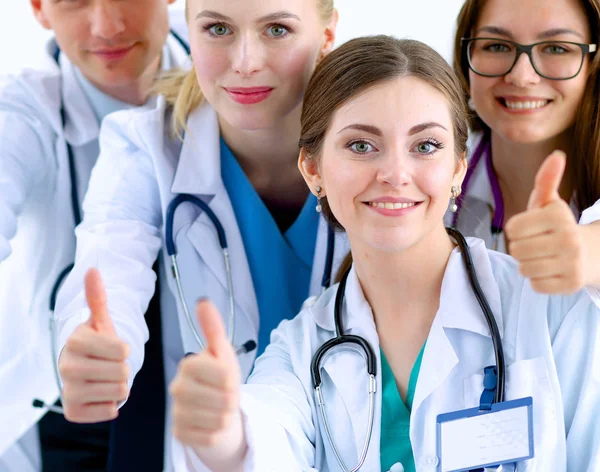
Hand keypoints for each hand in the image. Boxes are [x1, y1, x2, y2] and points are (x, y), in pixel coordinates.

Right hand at [59, 268, 129, 421]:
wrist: (84, 369)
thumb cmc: (98, 344)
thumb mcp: (101, 320)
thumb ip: (98, 297)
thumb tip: (93, 270)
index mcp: (75, 341)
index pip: (121, 349)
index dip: (124, 348)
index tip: (114, 347)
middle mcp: (66, 366)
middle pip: (122, 371)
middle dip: (124, 368)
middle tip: (111, 365)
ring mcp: (67, 390)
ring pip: (119, 391)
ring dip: (120, 386)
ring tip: (107, 378)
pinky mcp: (72, 412)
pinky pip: (109, 411)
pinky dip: (112, 404)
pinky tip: (101, 394)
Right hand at [170, 299, 242, 450]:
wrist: (215, 409)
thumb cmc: (219, 379)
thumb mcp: (222, 352)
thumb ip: (213, 328)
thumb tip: (202, 301)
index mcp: (188, 364)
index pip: (224, 374)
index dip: (232, 379)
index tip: (227, 378)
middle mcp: (176, 387)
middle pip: (224, 399)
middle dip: (231, 399)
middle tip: (224, 396)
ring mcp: (176, 412)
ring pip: (219, 420)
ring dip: (226, 416)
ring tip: (219, 409)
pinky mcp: (179, 434)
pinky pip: (210, 437)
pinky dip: (217, 433)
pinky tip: (210, 424)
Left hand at [505, 151, 585, 293]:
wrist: (590, 253)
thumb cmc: (557, 226)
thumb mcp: (549, 202)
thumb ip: (546, 180)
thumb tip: (557, 155)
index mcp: (559, 215)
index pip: (512, 229)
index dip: (517, 230)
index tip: (532, 229)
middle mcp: (569, 238)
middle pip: (516, 250)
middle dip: (521, 248)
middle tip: (537, 245)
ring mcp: (572, 263)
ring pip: (524, 268)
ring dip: (528, 265)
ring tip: (543, 257)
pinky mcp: (571, 284)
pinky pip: (535, 285)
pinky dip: (538, 280)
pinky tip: (551, 270)